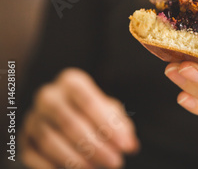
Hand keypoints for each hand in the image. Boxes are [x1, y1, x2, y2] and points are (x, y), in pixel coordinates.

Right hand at [20, 68, 139, 168]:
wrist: (70, 118)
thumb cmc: (95, 114)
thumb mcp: (111, 113)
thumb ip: (121, 126)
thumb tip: (131, 145)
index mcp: (71, 81)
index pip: (88, 101)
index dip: (108, 125)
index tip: (126, 146)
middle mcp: (48, 96)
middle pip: (69, 122)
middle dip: (95, 147)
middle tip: (115, 162)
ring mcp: (33, 118)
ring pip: (50, 141)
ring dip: (76, 159)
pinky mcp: (23, 139)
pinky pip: (33, 155)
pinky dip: (52, 166)